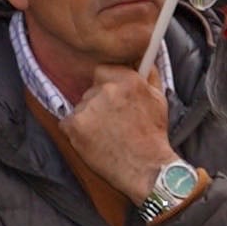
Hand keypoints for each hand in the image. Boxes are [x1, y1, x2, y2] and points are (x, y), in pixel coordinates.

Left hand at [58, 64, 182, 204]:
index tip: (113, 100)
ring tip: (106, 136)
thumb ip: (149, 73)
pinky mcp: (75, 126)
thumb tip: (144, 55)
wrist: (145, 170)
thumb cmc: (153, 136)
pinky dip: (76, 133)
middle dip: (98, 104)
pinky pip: (68, 123)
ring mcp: (88, 108)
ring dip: (88, 119)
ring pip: (80, 108)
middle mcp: (106, 90)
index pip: (102, 71)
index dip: (106, 86)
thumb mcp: (158, 99)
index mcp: (127, 80)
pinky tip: (94, 142)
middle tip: (112, 124)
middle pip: (91, 91)